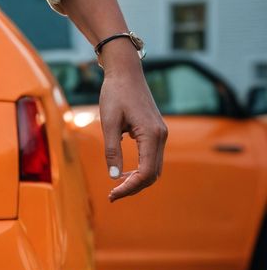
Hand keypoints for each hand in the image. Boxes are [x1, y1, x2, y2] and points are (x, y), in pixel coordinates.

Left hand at [100, 47, 167, 201]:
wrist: (126, 73)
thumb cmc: (115, 94)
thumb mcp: (108, 123)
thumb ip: (111, 150)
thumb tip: (114, 177)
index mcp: (151, 134)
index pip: (145, 172)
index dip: (129, 188)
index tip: (111, 195)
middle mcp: (161, 135)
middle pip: (152, 174)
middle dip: (133, 188)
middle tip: (111, 196)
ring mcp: (161, 134)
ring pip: (154, 168)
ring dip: (137, 181)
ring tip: (115, 188)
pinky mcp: (156, 132)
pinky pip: (152, 158)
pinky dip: (140, 170)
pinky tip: (123, 174)